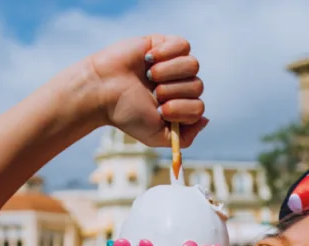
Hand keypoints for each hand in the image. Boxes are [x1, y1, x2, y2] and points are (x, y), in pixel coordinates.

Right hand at [87, 35, 206, 147]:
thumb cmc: (126, 114)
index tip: (160, 110)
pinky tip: (149, 59)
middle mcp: (179, 85)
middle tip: (151, 92)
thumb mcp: (155, 136)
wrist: (103, 91)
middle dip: (172, 92)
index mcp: (179, 105)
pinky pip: (183, 45)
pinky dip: (167, 53)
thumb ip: (184, 138)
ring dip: (169, 72)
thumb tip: (205, 119)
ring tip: (149, 76)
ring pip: (193, 65)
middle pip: (198, 86)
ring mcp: (173, 64)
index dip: (181, 109)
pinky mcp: (164, 44)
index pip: (199, 108)